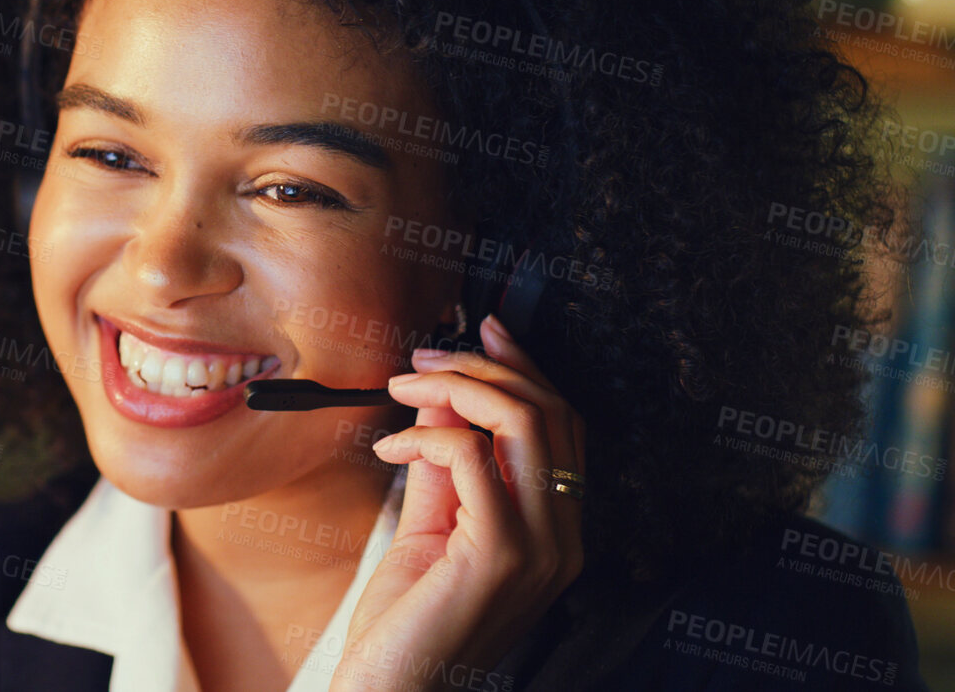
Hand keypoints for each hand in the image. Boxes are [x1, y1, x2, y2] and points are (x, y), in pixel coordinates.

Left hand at [326, 314, 586, 691]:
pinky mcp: (500, 554)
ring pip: (522, 422)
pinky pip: (471, 456)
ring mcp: (541, 549)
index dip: (524, 368)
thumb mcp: (431, 527)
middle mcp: (564, 539)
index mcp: (556, 532)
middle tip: (423, 358)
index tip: (481, 329)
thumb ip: (444, 465)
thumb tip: (440, 398)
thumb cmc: (407, 625)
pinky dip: (425, 436)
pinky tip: (389, 451)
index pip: (563, 426)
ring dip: (457, 386)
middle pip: (550, 412)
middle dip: (483, 366)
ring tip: (403, 386)